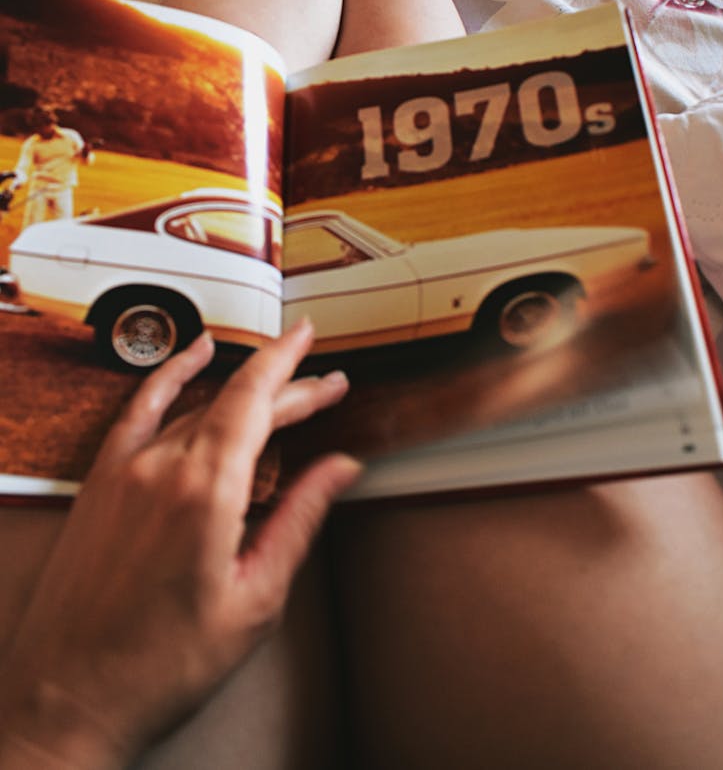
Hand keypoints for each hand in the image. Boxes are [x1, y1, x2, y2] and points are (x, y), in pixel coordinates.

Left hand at [0, 320, 358, 769]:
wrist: (69, 695)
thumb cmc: (160, 663)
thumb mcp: (255, 598)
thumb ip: (300, 519)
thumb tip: (340, 470)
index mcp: (206, 490)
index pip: (257, 400)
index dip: (291, 366)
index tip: (312, 341)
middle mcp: (162, 465)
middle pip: (234, 402)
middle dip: (285, 388)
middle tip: (325, 388)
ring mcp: (125, 468)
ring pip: (196, 405)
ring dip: (241, 390)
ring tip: (278, 385)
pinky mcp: (101, 480)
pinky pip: (140, 407)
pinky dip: (170, 375)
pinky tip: (192, 356)